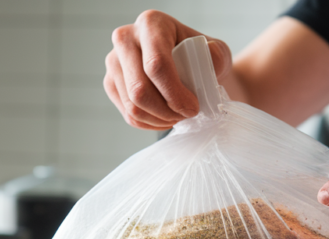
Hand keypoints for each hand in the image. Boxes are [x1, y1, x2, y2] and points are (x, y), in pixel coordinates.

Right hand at [105, 11, 231, 129]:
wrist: (187, 63)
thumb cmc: (201, 56)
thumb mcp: (217, 52)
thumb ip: (218, 55)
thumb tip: (209, 57)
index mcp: (152, 24)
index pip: (156, 64)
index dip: (175, 93)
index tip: (193, 107)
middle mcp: (125, 38)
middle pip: (139, 89)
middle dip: (167, 111)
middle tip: (188, 115)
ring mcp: (113, 61)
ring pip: (132, 106)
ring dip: (160, 119)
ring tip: (178, 116)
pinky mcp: (110, 82)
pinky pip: (128, 115)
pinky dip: (150, 124)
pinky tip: (166, 118)